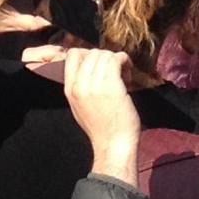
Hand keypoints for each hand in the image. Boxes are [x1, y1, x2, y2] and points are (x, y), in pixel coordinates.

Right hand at [55, 45, 140, 185]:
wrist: (113, 145)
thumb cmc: (101, 128)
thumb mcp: (79, 106)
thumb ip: (80, 86)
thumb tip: (88, 65)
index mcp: (70, 90)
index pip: (72, 55)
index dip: (89, 54)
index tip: (100, 64)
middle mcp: (80, 85)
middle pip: (92, 52)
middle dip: (106, 58)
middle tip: (115, 74)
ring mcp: (95, 85)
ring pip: (106, 54)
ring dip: (117, 61)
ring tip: (123, 77)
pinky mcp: (112, 86)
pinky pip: (117, 59)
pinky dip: (125, 62)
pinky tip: (128, 76)